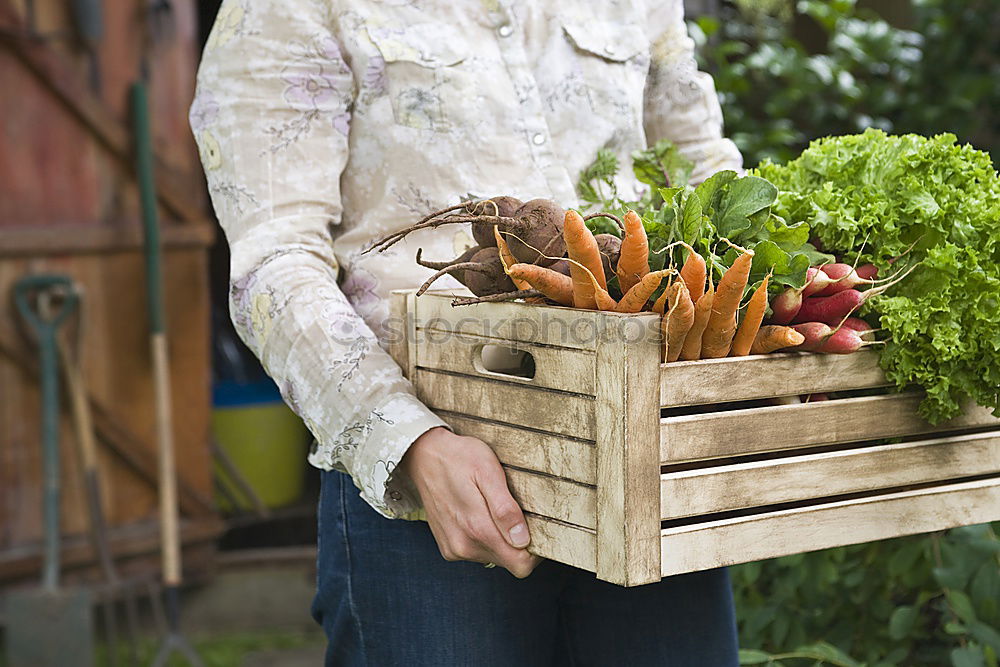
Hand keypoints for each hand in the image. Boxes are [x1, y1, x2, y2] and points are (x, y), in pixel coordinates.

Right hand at [398, 427, 541, 577]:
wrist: (424, 455)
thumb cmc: (460, 458)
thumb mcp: (487, 472)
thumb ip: (504, 509)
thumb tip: (522, 539)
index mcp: (478, 530)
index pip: (520, 565)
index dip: (535, 551)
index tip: (537, 528)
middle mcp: (464, 546)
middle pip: (509, 561)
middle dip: (517, 540)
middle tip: (514, 508)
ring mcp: (454, 549)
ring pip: (494, 556)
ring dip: (500, 537)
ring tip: (493, 507)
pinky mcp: (448, 547)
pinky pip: (478, 551)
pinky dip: (484, 537)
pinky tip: (479, 512)